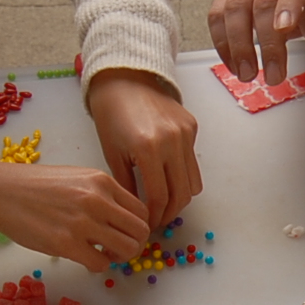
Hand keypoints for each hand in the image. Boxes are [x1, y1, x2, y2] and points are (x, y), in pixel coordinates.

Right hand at [0, 160, 148, 271]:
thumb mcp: (76, 178)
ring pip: (126, 249)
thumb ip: (100, 194)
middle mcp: (97, 200)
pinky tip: (86, 259)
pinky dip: (98, 265)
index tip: (127, 234)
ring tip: (104, 255)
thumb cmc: (32, 185)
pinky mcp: (66, 244)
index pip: (141, 210)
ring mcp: (82, 222)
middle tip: (120, 250)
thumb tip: (118, 218)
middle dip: (135, 245)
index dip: (138, 227)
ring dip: (119, 258)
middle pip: (140, 231)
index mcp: (102, 181)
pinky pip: (100, 263)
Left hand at [86, 69, 202, 227]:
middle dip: (170, 213)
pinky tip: (167, 177)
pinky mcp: (192, 128)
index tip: (148, 224)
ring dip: (181, 198)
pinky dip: (183, 176)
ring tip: (165, 203)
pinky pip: (193, 162)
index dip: (155, 217)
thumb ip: (127, 186)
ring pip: (194, 182)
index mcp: (147, 149)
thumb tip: (136, 214)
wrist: (125, 79)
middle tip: (158, 220)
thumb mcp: (112, 154)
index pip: (159, 198)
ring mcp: (186, 134)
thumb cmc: (111, 116)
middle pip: (181, 195)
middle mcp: (172, 142)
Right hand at [209, 0, 304, 107]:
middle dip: (266, 43)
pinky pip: (217, 14)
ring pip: (234, 7)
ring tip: (247, 74)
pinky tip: (234, 63)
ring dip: (238, 45)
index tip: (284, 30)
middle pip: (263, 1)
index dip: (288, 5)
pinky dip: (222, 42)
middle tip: (272, 75)